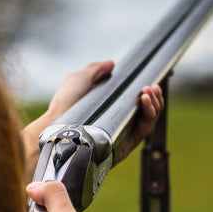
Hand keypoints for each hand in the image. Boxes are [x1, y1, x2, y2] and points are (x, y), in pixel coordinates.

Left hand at [21, 61, 165, 179]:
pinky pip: (144, 132)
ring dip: (155, 105)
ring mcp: (122, 136)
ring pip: (149, 122)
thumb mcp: (79, 79)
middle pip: (148, 114)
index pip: (137, 104)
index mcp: (110, 111)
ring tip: (149, 92)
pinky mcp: (124, 147)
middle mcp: (118, 125)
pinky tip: (145, 101)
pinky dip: (149, 115)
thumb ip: (95, 70)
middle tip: (151, 87)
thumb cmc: (64, 103)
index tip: (150, 83)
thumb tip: (111, 64)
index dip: (147, 94)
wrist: (57, 123)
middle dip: (155, 99)